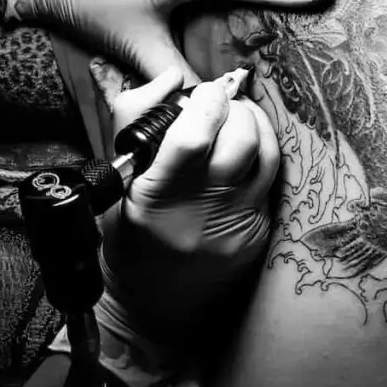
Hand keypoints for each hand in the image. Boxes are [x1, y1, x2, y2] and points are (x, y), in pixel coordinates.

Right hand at [84, 60, 278, 386]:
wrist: (152, 307)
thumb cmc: (128, 237)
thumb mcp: (116, 181)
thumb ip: (134, 119)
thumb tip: (172, 79)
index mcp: (156, 198)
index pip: (193, 137)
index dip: (205, 102)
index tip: (202, 92)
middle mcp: (202, 213)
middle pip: (241, 140)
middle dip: (234, 109)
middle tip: (220, 105)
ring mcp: (236, 227)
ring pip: (266, 156)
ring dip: (256, 125)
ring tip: (238, 118)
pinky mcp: (258, 235)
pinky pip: (269, 182)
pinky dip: (259, 156)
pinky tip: (245, 152)